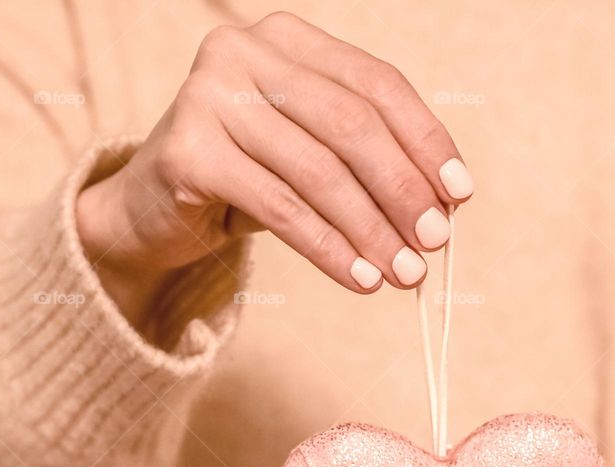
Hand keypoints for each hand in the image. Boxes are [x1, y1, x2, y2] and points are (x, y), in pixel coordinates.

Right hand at [77, 12, 472, 322]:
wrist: (154, 204)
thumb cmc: (251, 174)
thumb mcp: (314, 153)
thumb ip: (370, 162)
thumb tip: (444, 206)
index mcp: (289, 40)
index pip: (377, 84)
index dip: (425, 140)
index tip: (460, 194)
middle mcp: (244, 52)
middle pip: (351, 124)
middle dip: (403, 190)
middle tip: (434, 242)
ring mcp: (209, 95)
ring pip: (318, 171)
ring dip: (371, 230)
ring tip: (404, 272)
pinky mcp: (186, 150)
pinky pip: (280, 207)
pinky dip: (328, 248)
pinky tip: (359, 278)